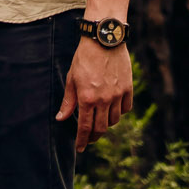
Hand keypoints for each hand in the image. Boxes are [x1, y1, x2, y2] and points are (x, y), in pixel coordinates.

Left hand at [57, 37, 132, 155]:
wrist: (104, 40)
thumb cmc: (84, 58)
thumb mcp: (71, 78)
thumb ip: (68, 101)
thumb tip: (61, 118)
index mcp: (87, 98)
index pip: (85, 127)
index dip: (82, 140)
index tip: (80, 148)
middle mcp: (104, 100)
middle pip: (101, 128)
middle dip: (94, 137)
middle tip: (90, 139)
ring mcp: (118, 95)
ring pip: (114, 120)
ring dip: (106, 123)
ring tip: (100, 120)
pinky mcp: (128, 88)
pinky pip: (126, 108)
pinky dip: (120, 112)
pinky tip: (113, 109)